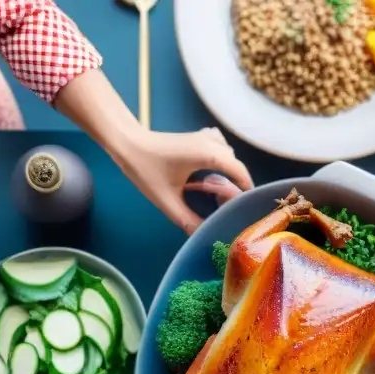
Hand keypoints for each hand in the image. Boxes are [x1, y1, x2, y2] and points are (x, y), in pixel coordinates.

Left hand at [117, 128, 252, 232]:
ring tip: (218, 192)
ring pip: (229, 156)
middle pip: (237, 166)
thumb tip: (204, 236)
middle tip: (227, 206)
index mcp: (209, 155)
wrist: (128, 143)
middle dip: (237, 185)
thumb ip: (188, 221)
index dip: (247, 192)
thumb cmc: (145, 170)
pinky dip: (221, 159)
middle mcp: (212, 142)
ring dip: (228, 172)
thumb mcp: (167, 201)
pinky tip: (210, 170)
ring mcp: (205, 136)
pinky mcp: (198, 136)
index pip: (241, 174)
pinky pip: (220, 147)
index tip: (245, 210)